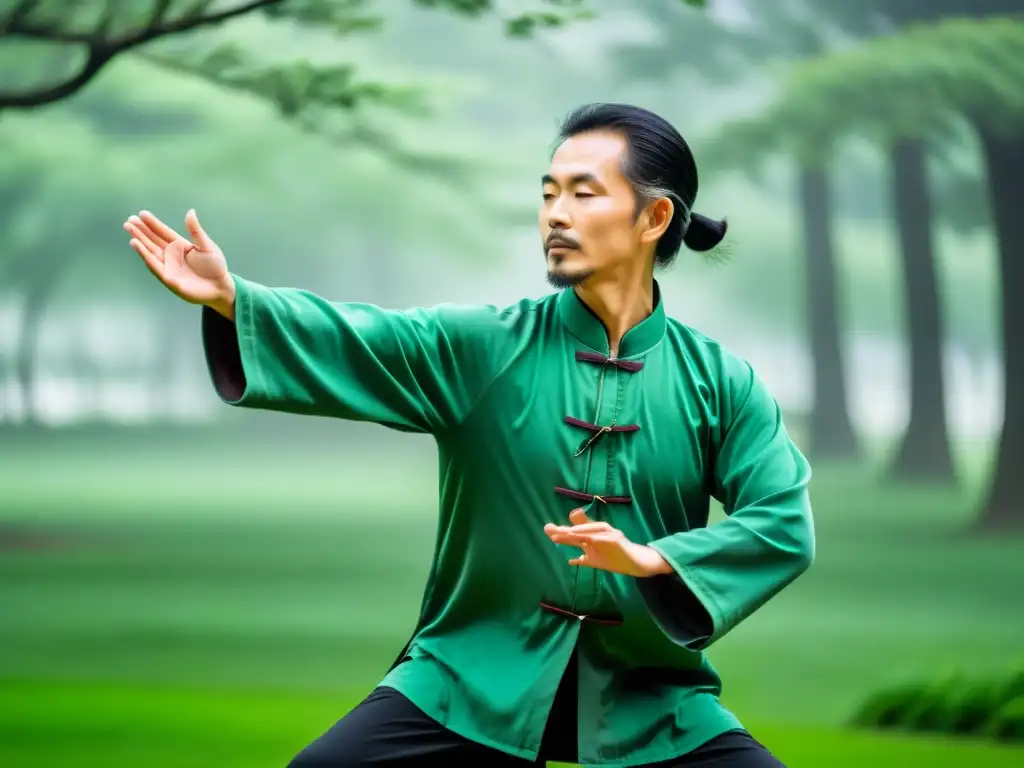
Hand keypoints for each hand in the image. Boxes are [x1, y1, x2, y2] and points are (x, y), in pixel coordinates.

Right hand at [124, 209, 234, 317]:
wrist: (220, 287)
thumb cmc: (215, 266)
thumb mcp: (207, 246)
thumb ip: (196, 231)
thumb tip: (190, 211)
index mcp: (180, 245)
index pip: (163, 232)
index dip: (152, 224)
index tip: (141, 214)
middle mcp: (171, 255)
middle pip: (153, 241)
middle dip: (141, 232)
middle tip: (128, 222)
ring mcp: (169, 267)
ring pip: (151, 253)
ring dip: (141, 244)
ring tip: (132, 235)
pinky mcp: (169, 279)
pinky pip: (156, 267)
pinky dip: (147, 258)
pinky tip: (139, 248)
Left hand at [543, 509, 672, 577]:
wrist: (635, 564)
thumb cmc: (615, 559)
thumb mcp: (596, 560)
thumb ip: (584, 558)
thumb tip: (571, 560)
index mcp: (592, 535)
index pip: (574, 532)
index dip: (562, 531)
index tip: (547, 530)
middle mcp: (599, 531)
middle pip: (579, 529)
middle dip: (564, 529)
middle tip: (549, 528)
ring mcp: (608, 533)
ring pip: (590, 530)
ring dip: (578, 531)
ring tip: (565, 533)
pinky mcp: (616, 538)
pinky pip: (604, 536)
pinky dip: (595, 536)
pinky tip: (586, 538)